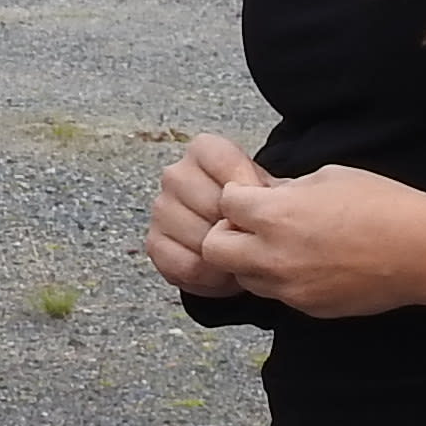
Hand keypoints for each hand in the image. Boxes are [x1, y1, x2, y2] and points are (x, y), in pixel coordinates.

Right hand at [147, 132, 262, 295]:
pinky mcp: (154, 243)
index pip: (222, 160)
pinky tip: (222, 271)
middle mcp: (176, 174)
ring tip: (239, 257)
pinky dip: (208, 274)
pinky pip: (185, 264)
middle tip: (253, 237)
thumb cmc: (254, 214)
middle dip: (236, 226)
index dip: (247, 187)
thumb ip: (268, 193)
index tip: (261, 204)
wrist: (240, 246)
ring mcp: (162, 209)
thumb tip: (266, 201)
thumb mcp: (271, 196)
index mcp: (203, 151)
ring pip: (198, 235)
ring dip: (224, 254)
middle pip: (210, 202)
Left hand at [194, 161, 425, 320]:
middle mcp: (272, 255)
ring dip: (252, 261)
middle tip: (255, 226)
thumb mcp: (329, 177)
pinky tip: (314, 266)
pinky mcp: (308, 308)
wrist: (423, 251)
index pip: (224, 203)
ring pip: (244, 277)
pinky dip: (284, 280)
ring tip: (287, 247)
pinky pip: (278, 294)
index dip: (238, 196)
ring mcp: (289, 288)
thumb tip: (270, 194)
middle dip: (228, 234)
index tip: (254, 196)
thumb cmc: (382, 205)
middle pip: (215, 248)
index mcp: (275, 215)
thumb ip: (289, 189)